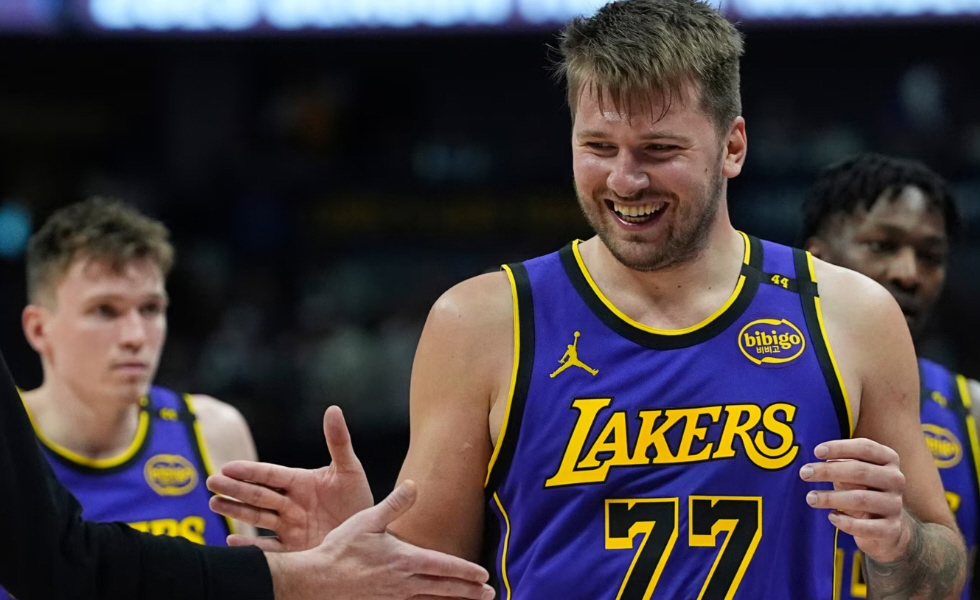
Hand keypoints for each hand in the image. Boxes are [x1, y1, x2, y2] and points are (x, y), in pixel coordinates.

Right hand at [207, 406, 373, 550]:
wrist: (368, 532)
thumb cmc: (358, 498)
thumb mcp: (349, 469)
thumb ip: (339, 441)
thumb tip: (333, 408)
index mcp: (300, 482)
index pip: (269, 474)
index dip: (249, 471)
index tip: (227, 467)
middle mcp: (290, 503)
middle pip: (258, 493)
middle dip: (234, 488)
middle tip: (210, 483)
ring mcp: (289, 526)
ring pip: (257, 516)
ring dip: (235, 510)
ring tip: (214, 503)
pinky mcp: (293, 549)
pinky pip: (269, 547)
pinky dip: (251, 546)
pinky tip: (231, 541)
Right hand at [267, 480, 494, 599]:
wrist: (318, 580)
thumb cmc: (342, 549)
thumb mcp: (367, 520)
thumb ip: (393, 504)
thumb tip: (413, 485)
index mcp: (404, 559)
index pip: (443, 566)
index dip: (465, 571)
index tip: (484, 575)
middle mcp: (404, 581)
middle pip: (443, 588)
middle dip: (468, 591)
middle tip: (489, 594)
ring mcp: (394, 596)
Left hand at [799, 438, 909, 561]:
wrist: (886, 526)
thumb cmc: (862, 490)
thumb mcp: (854, 473)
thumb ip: (840, 463)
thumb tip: (816, 463)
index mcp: (888, 459)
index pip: (865, 448)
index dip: (840, 448)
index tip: (816, 452)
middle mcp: (895, 479)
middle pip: (860, 471)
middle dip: (828, 471)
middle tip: (804, 473)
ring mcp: (895, 505)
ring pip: (861, 499)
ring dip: (831, 497)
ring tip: (810, 498)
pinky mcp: (891, 529)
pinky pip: (866, 526)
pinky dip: (845, 522)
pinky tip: (831, 517)